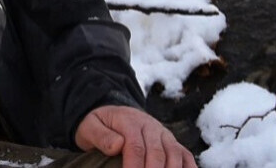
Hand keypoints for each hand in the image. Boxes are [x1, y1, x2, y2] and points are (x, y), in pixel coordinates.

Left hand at [76, 105, 196, 167]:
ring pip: (174, 154)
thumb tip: (117, 145)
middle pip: (157, 154)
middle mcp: (150, 126)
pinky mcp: (171, 142)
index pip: (136, 147)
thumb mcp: (90, 127)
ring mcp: (163, 134)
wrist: (112, 114)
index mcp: (129, 121)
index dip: (134, 167)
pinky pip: (185, 154)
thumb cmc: (99, 125)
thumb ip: (101, 136)